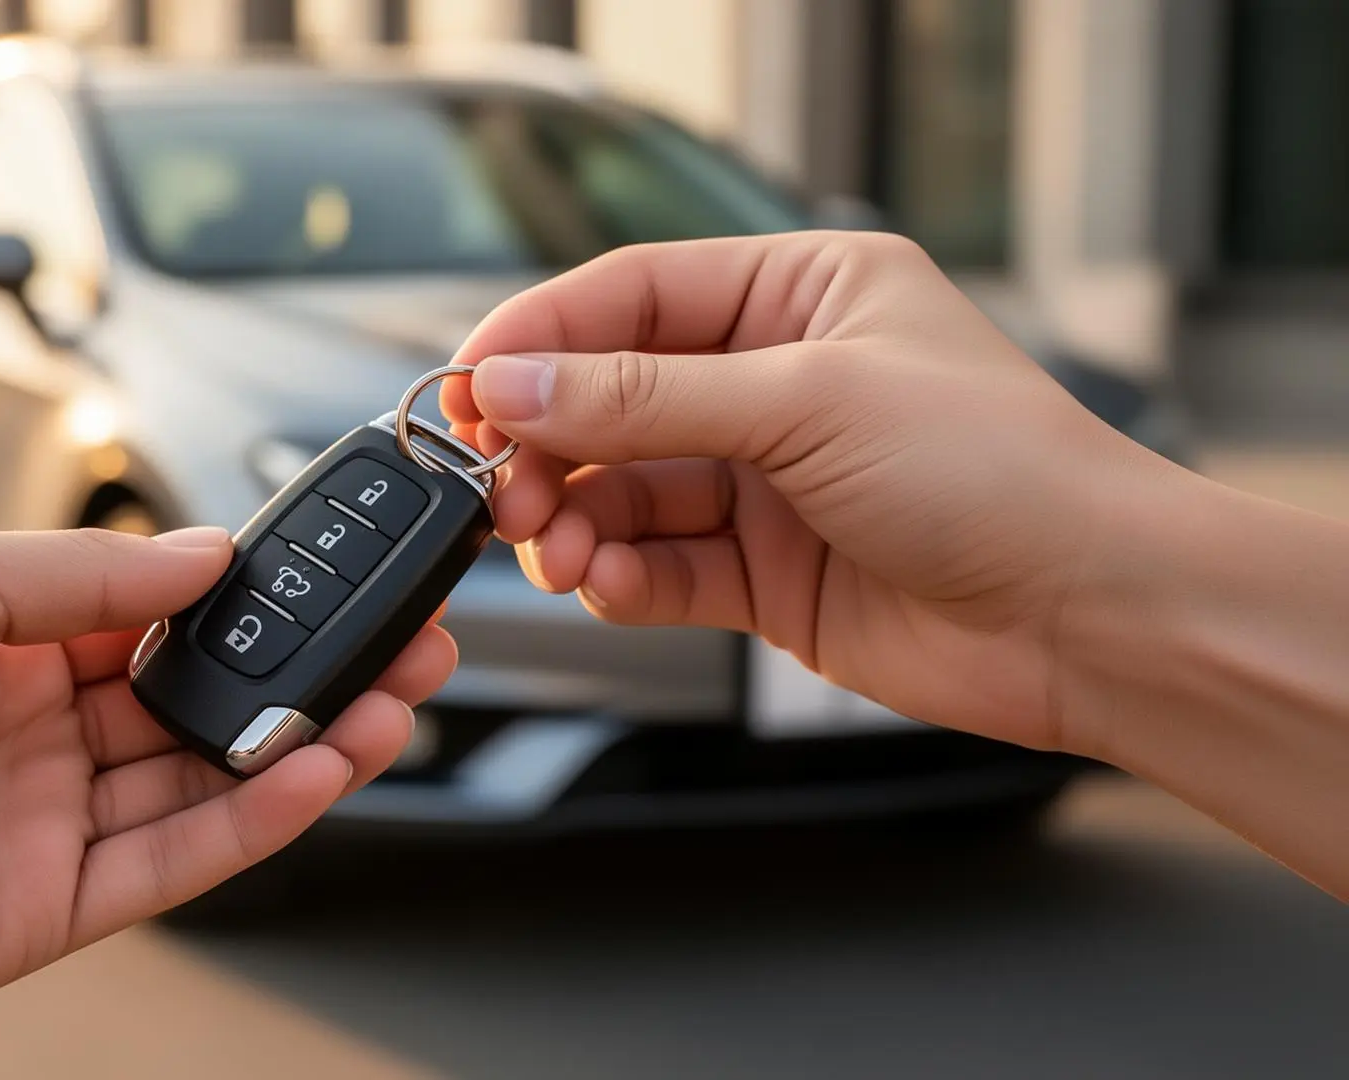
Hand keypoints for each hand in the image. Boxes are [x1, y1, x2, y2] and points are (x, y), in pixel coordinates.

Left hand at [0, 526, 452, 1006]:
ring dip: (302, 748)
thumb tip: (208, 557)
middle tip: (402, 651)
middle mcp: (43, 735)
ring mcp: (49, 823)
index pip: (167, 626)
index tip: (336, 585)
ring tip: (388, 710)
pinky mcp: (48, 907)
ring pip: (204, 785)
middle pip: (205, 709)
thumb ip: (93, 577)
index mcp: (15, 648)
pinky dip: (250, 818)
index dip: (256, 611)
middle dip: (307, 681)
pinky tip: (314, 773)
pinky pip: (171, 860)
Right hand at [444, 232, 1175, 753]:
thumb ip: (644, 399)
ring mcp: (769, 482)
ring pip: (626, 491)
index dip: (539, 338)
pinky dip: (623, 578)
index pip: (633, 297)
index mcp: (800, 294)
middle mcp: (778, 382)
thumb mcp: (805, 402)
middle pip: (612, 400)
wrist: (1094, 618)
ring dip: (576, 521)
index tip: (466, 386)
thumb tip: (514, 384)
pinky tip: (611, 585)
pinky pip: (662, 566)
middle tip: (500, 487)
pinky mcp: (767, 573)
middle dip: (548, 445)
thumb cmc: (997, 473)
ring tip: (557, 550)